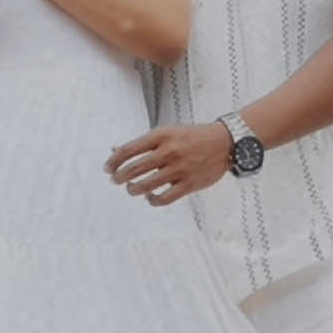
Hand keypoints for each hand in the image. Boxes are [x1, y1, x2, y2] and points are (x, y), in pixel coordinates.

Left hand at [104, 122, 232, 205]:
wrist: (225, 143)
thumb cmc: (192, 137)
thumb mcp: (168, 132)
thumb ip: (143, 143)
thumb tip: (115, 150)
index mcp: (162, 136)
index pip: (129, 149)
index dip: (114, 160)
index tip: (107, 168)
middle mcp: (169, 151)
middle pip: (135, 168)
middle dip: (119, 176)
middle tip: (115, 180)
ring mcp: (180, 168)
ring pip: (147, 185)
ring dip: (133, 189)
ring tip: (131, 188)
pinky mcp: (190, 184)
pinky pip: (165, 198)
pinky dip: (152, 200)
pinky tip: (149, 197)